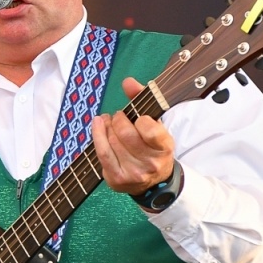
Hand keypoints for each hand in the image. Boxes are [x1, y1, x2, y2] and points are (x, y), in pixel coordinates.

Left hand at [92, 77, 175, 195]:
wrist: (153, 180)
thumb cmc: (152, 145)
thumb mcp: (156, 123)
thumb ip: (143, 99)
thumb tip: (128, 82)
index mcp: (165, 147)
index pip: (151, 130)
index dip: (141, 120)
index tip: (138, 117)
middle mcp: (151, 163)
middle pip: (126, 135)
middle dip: (118, 120)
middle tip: (117, 116)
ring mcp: (134, 173)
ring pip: (112, 142)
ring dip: (106, 127)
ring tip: (107, 120)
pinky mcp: (117, 179)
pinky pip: (102, 153)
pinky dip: (97, 135)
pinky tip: (97, 125)